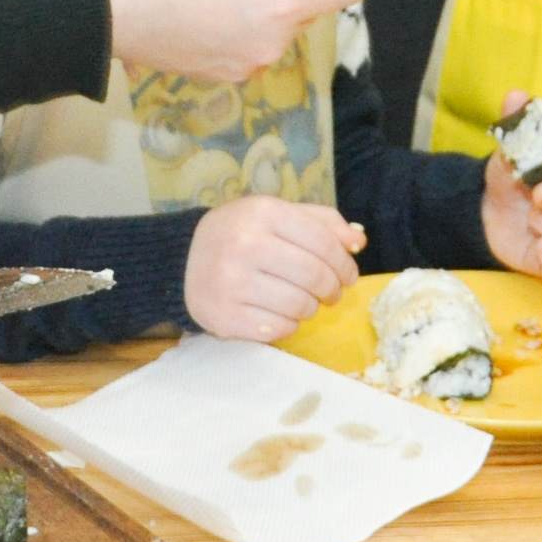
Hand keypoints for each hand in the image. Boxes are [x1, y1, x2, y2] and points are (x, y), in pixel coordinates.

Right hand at [184, 196, 364, 340]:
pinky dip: (287, 325)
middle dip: (332, 290)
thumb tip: (359, 241)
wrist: (183, 260)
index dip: (344, 264)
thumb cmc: (240, 235)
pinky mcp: (224, 315)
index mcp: (262, 212)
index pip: (324, 243)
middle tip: (331, 294)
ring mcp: (232, 282)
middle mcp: (245, 244)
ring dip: (310, 308)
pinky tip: (278, 313)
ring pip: (300, 306)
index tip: (348, 275)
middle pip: (315, 277)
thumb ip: (321, 222)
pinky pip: (279, 329)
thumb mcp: (276, 215)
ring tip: (302, 302)